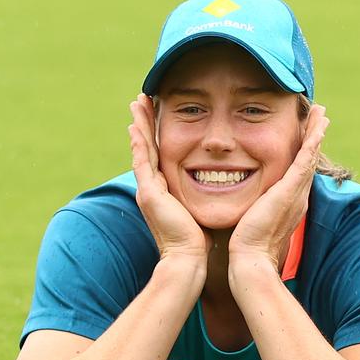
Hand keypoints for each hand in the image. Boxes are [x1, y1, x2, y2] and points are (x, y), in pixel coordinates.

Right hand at [128, 94, 210, 261]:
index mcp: (165, 192)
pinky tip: (136, 125)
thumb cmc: (199, 242)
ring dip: (140, 125)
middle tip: (142, 100)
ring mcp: (149, 190)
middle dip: (145, 123)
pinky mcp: (150, 193)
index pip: (160, 156)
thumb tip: (222, 190)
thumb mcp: (200, 212)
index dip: (157, 135)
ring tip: (137, 102)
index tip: (158, 115)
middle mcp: (153, 189)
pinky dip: (139, 142)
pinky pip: (143, 161)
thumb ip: (203, 198)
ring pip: (142, 149)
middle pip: (147, 148)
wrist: (188, 260)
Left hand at [228, 104, 328, 270]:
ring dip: (316, 133)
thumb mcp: (253, 222)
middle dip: (314, 138)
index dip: (303, 153)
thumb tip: (244, 208)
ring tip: (322, 114)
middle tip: (321, 118)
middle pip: (309, 160)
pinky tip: (318, 126)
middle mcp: (298, 196)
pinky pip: (305, 159)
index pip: (298, 172)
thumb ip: (254, 211)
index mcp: (289, 203)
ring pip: (310, 156)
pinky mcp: (291, 190)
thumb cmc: (247, 246)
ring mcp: (297, 193)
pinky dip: (312, 141)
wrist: (251, 258)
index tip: (305, 136)